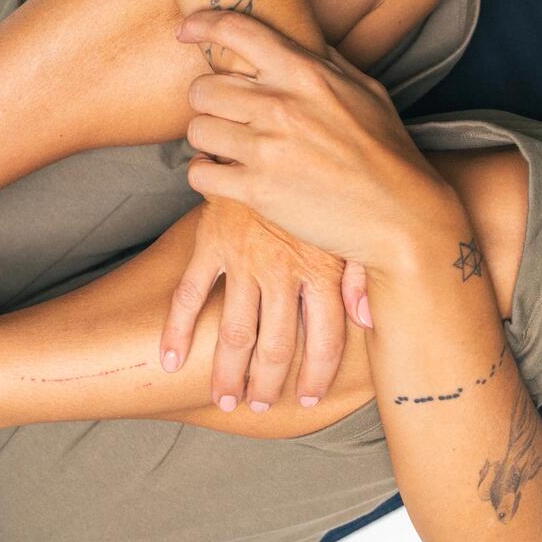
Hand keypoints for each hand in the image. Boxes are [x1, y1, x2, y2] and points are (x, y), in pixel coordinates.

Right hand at [159, 195, 367, 412]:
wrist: (274, 132)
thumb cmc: (323, 181)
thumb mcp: (352, 223)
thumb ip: (362, 274)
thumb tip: (370, 322)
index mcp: (323, 268)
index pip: (325, 338)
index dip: (316, 375)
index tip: (305, 400)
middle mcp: (284, 269)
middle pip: (277, 344)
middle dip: (267, 384)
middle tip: (256, 408)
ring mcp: (244, 257)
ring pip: (235, 330)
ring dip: (228, 372)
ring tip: (225, 399)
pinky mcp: (212, 242)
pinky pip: (190, 293)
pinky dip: (178, 330)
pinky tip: (171, 360)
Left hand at [173, 7, 461, 276]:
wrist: (402, 216)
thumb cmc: (388, 153)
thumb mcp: (368, 91)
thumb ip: (328, 62)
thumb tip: (303, 36)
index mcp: (306, 73)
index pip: (235, 30)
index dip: (201, 24)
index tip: (185, 32)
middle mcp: (281, 104)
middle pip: (203, 88)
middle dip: (209, 103)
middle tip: (226, 118)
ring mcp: (267, 148)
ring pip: (196, 130)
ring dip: (207, 141)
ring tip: (228, 150)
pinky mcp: (257, 190)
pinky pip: (199, 173)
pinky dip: (206, 175)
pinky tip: (225, 176)